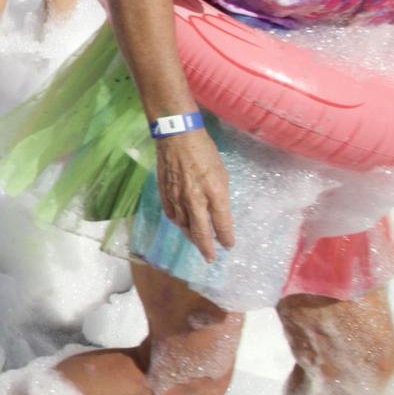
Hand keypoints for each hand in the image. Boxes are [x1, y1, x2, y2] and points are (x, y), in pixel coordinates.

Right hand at [155, 129, 234, 262]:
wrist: (176, 136)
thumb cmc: (204, 151)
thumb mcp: (221, 173)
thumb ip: (220, 195)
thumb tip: (218, 212)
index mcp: (214, 193)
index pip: (222, 223)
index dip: (226, 237)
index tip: (229, 246)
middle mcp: (195, 200)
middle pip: (201, 232)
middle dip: (206, 248)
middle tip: (210, 258)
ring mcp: (177, 198)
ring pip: (184, 226)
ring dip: (191, 237)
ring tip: (197, 242)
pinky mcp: (164, 193)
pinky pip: (171, 215)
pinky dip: (178, 223)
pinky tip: (182, 225)